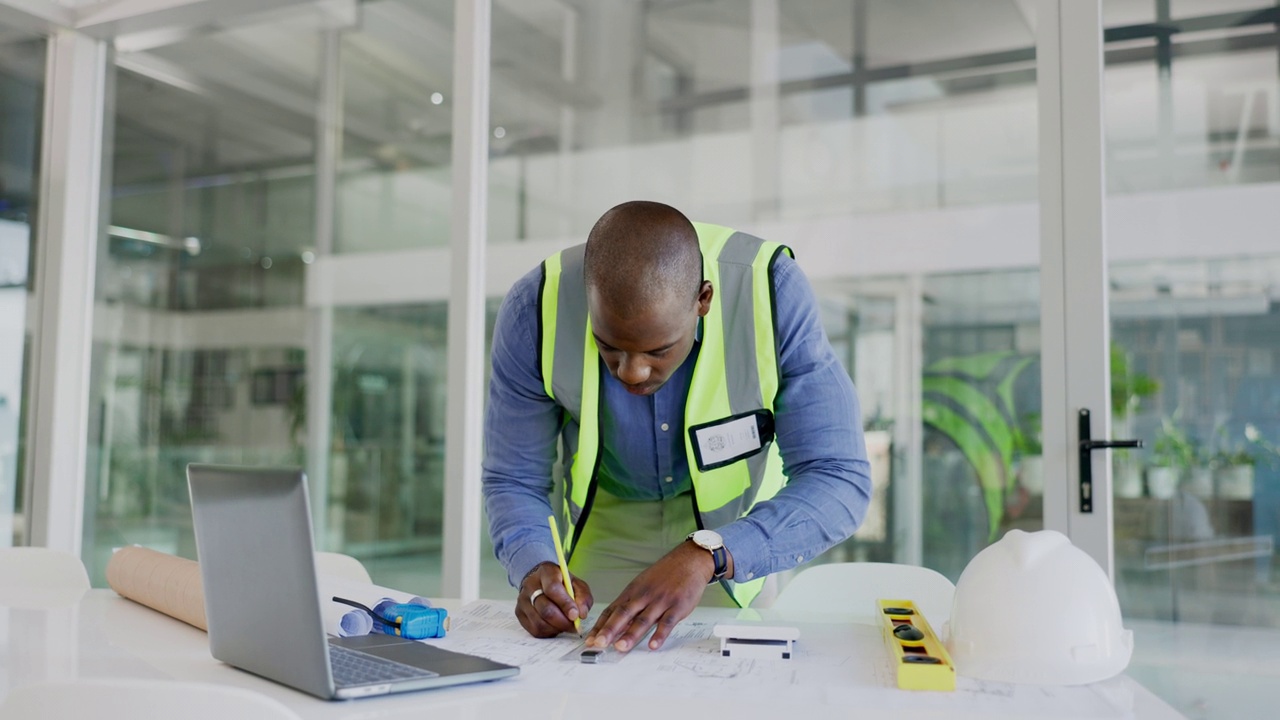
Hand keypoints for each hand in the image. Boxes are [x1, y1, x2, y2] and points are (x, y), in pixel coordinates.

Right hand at [515, 562, 592, 637]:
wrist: (541, 581)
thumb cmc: (561, 583)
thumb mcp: (576, 584)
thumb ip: (583, 597)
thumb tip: (581, 614)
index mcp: (546, 572)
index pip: (553, 589)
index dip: (565, 604)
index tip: (576, 615)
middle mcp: (530, 585)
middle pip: (545, 609)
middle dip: (563, 621)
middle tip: (574, 625)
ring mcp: (523, 600)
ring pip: (540, 622)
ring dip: (556, 628)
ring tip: (565, 625)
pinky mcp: (519, 613)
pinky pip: (534, 629)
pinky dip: (548, 632)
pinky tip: (555, 626)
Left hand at [583, 541, 720, 651]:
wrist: (689, 561)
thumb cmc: (664, 575)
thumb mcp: (643, 585)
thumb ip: (631, 605)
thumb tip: (616, 626)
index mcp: (633, 592)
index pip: (612, 610)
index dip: (600, 625)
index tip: (590, 639)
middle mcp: (644, 596)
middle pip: (623, 614)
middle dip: (610, 630)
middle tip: (598, 643)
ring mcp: (660, 601)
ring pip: (643, 619)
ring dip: (631, 634)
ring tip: (621, 647)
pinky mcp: (677, 606)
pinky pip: (667, 622)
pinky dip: (660, 634)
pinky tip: (653, 645)